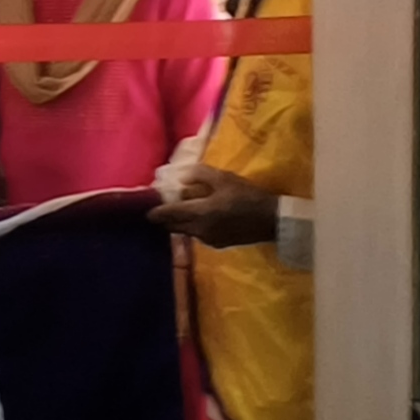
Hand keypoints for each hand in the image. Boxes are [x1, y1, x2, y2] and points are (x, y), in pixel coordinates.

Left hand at [148, 166, 278, 247]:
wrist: (273, 221)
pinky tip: (198, 217)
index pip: (170, 214)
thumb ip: (200, 175)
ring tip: (179, 210)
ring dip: (179, 222)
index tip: (146, 210)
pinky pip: (198, 235)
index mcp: (201, 214)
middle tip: (161, 208)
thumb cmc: (248, 196)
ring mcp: (209, 240)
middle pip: (174, 226)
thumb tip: (182, 178)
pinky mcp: (218, 244)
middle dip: (165, 218)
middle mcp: (201, 230)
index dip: (156, 212)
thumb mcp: (224, 179)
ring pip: (185, 231)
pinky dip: (192, 227)